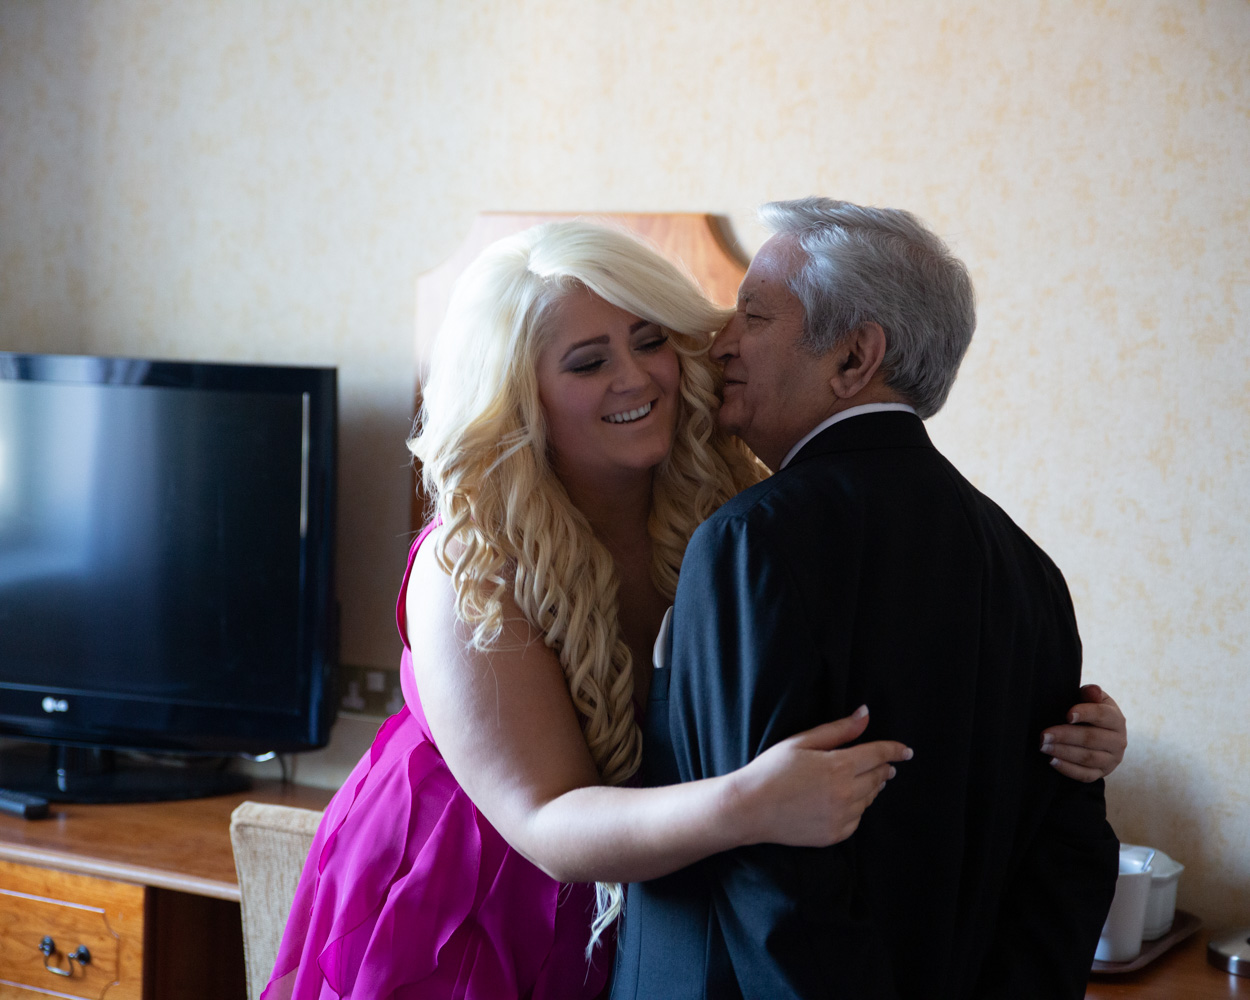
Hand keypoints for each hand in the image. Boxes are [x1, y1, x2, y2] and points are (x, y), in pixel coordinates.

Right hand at [733, 706, 911, 847]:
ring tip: (858, 780)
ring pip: (870, 798)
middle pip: (878, 777)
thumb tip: (865, 714)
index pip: (878, 754)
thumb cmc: (772, 769)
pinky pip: (858, 818)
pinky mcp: (835, 835)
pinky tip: (843, 800)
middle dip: (882, 768)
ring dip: (870, 786)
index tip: (907, 751)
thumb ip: (839, 730)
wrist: (750, 808)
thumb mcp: (802, 742)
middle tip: (880, 764)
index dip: (895, 750)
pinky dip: (857, 807)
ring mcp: (842, 817)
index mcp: (839, 766)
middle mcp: (846, 794)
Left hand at [1040, 684, 1125, 781]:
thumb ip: (1091, 693)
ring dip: (1063, 752)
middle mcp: (1118, 741)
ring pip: (1087, 758)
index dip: (1085, 714)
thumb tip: (1092, 691)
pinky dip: (1067, 769)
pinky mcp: (1101, 773)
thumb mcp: (1091, 699)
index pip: (1103, 715)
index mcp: (1116, 720)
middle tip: (1043, 735)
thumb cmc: (1089, 712)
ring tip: (1043, 746)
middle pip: (1091, 738)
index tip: (1067, 714)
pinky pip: (1085, 775)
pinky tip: (1051, 761)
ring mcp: (1111, 760)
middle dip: (1065, 736)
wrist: (1097, 734)